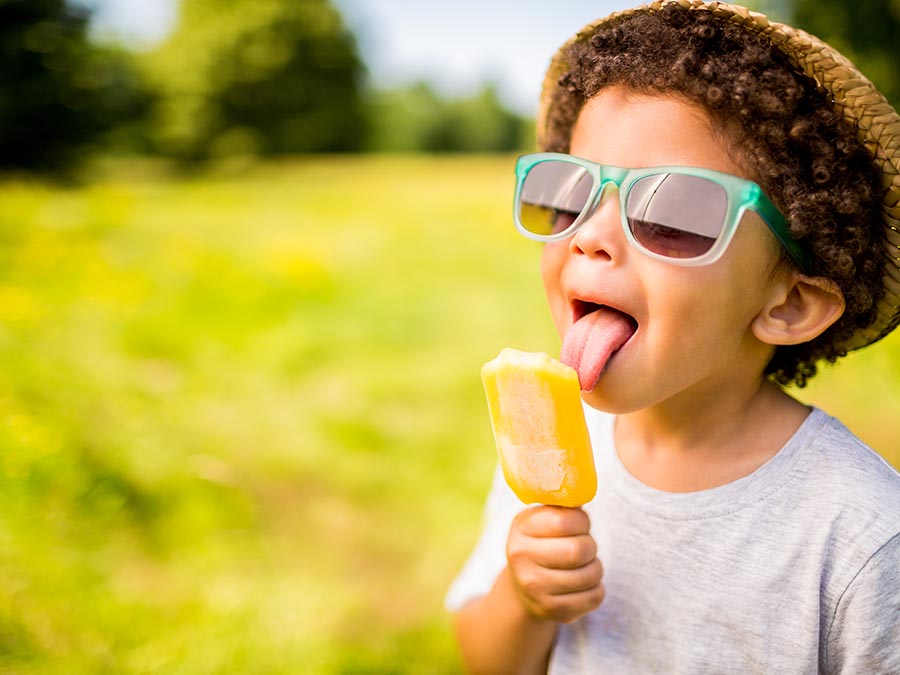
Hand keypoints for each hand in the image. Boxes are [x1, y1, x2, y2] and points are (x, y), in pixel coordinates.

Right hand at [506, 505, 604, 623]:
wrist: (523, 586)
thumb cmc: (542, 542)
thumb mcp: (543, 519)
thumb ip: (563, 505)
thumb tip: (584, 481)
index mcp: (521, 528)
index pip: (566, 520)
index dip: (582, 521)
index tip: (580, 524)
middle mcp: (521, 558)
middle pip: (579, 550)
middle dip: (590, 546)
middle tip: (585, 547)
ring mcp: (534, 588)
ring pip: (590, 575)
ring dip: (595, 568)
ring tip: (585, 565)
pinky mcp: (551, 610)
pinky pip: (594, 597)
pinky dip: (596, 589)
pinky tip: (583, 584)